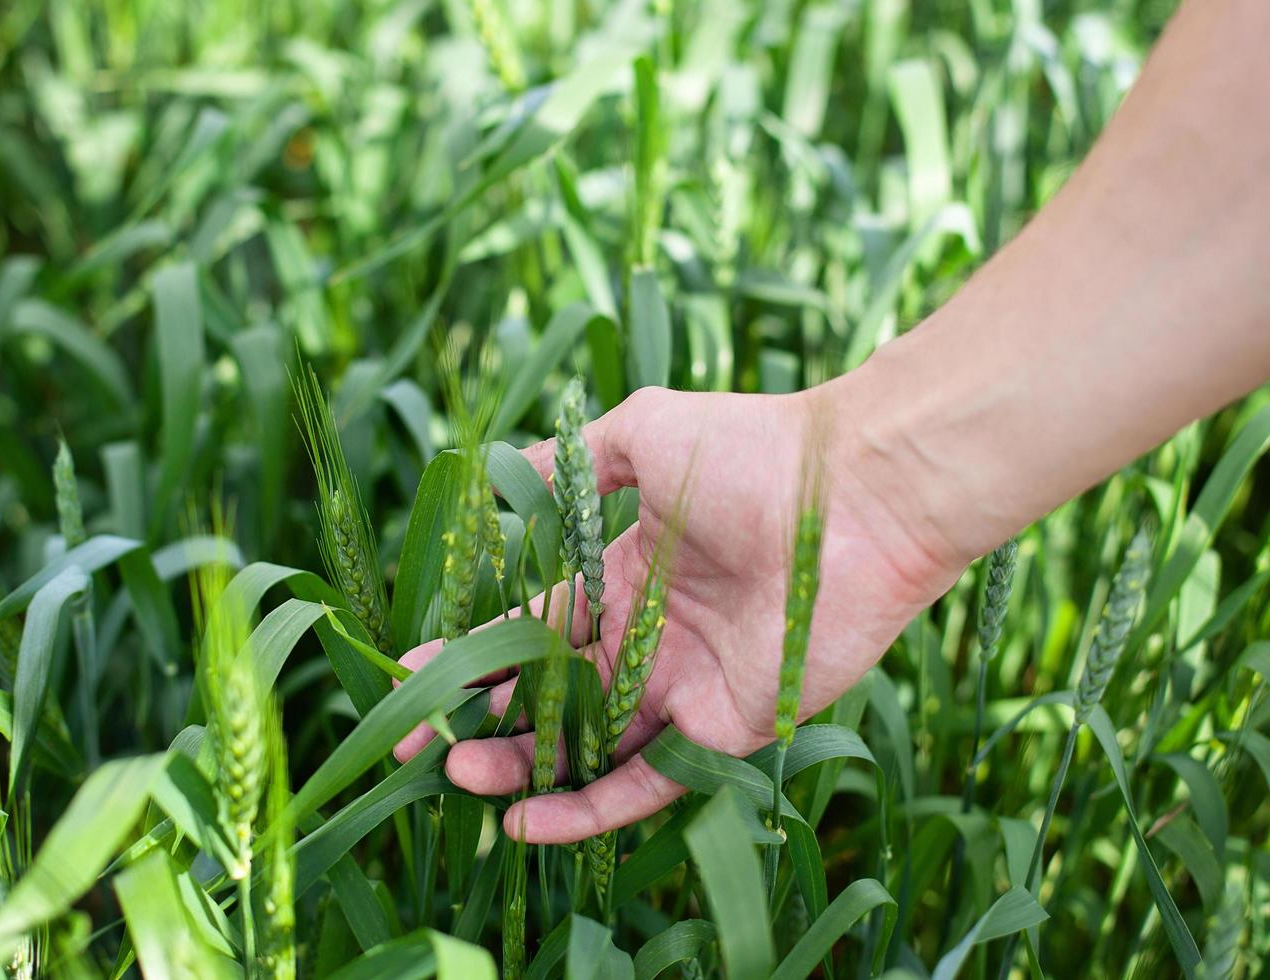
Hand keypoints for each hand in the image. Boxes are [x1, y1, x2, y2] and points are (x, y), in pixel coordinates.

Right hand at [394, 382, 969, 843]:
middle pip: (550, 693)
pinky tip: (527, 820)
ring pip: (588, 744)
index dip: (473, 651)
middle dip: (481, 718)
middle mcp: (650, 637)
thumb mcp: (644, 434)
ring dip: (521, 767)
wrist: (856, 491)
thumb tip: (503, 468)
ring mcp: (685, 687)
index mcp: (626, 574)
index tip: (413, 672)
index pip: (533, 625)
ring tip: (456, 777)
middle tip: (417, 742)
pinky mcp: (724, 729)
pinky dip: (588, 808)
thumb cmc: (751, 450)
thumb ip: (573, 463)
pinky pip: (647, 781)